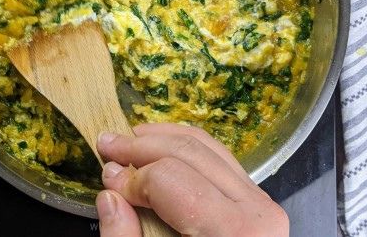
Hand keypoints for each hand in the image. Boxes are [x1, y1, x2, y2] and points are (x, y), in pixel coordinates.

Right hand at [95, 123, 288, 236]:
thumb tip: (109, 196)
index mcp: (234, 232)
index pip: (171, 179)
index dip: (132, 177)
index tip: (106, 180)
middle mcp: (256, 211)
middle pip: (190, 153)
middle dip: (142, 146)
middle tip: (106, 144)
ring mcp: (261, 204)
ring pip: (208, 147)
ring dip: (164, 139)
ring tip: (129, 139)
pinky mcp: (257, 204)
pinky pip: (220, 160)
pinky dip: (186, 149)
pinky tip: (160, 149)